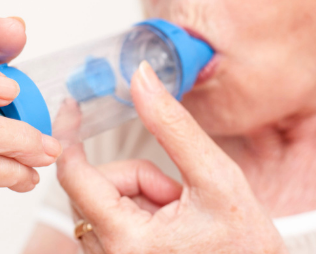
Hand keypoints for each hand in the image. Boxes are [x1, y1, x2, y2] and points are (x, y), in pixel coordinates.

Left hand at [56, 61, 285, 253]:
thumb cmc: (246, 248)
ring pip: (101, 201)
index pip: (73, 176)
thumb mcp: (216, 178)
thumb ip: (173, 126)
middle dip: (135, 176)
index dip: (70, 135)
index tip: (73, 107)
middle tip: (177, 194)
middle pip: (93, 186)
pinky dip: (136, 211)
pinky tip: (169, 227)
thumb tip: (142, 78)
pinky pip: (108, 221)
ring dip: (138, 194)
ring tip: (179, 215)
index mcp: (126, 242)